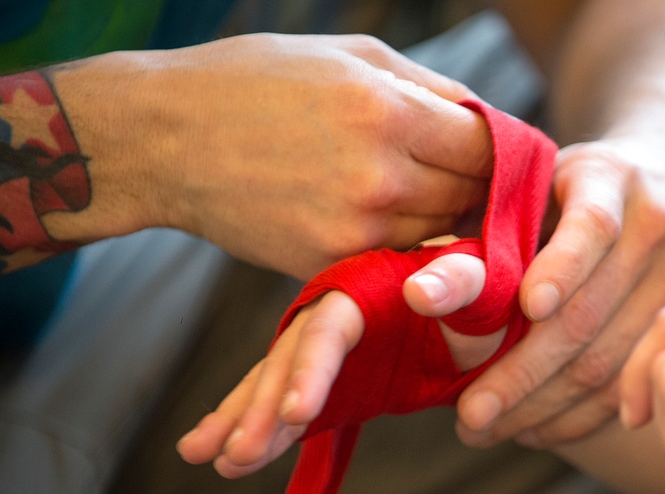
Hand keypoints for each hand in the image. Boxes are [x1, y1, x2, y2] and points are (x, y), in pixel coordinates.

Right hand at [48, 34, 493, 279]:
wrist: (164, 141)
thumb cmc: (254, 83)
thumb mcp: (347, 56)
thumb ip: (427, 88)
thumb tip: (488, 121)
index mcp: (386, 111)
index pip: (488, 146)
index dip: (500, 149)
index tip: (496, 150)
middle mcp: (378, 178)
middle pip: (471, 195)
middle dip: (476, 184)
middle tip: (463, 173)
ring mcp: (354, 231)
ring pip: (440, 232)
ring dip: (442, 215)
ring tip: (416, 188)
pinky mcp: (329, 266)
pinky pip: (397, 258)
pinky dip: (403, 242)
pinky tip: (382, 214)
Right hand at [178, 249, 498, 477]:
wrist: (490, 318)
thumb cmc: (491, 296)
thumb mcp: (483, 286)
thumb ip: (459, 283)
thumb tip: (420, 291)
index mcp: (367, 289)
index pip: (330, 328)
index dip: (310, 368)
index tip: (296, 414)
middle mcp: (336, 318)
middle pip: (289, 361)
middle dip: (261, 409)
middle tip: (238, 457)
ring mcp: (330, 356)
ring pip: (275, 386)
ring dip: (244, 422)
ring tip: (208, 459)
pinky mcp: (332, 387)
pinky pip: (288, 410)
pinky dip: (257, 432)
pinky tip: (222, 459)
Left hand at [455, 136, 664, 446]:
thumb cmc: (571, 196)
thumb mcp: (530, 190)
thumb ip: (481, 236)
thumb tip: (420, 296)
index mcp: (612, 179)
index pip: (592, 226)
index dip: (562, 268)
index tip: (527, 307)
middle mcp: (658, 228)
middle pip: (590, 313)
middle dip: (523, 372)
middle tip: (469, 413)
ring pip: (609, 362)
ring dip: (541, 407)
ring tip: (486, 429)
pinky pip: (631, 385)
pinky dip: (579, 418)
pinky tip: (532, 430)